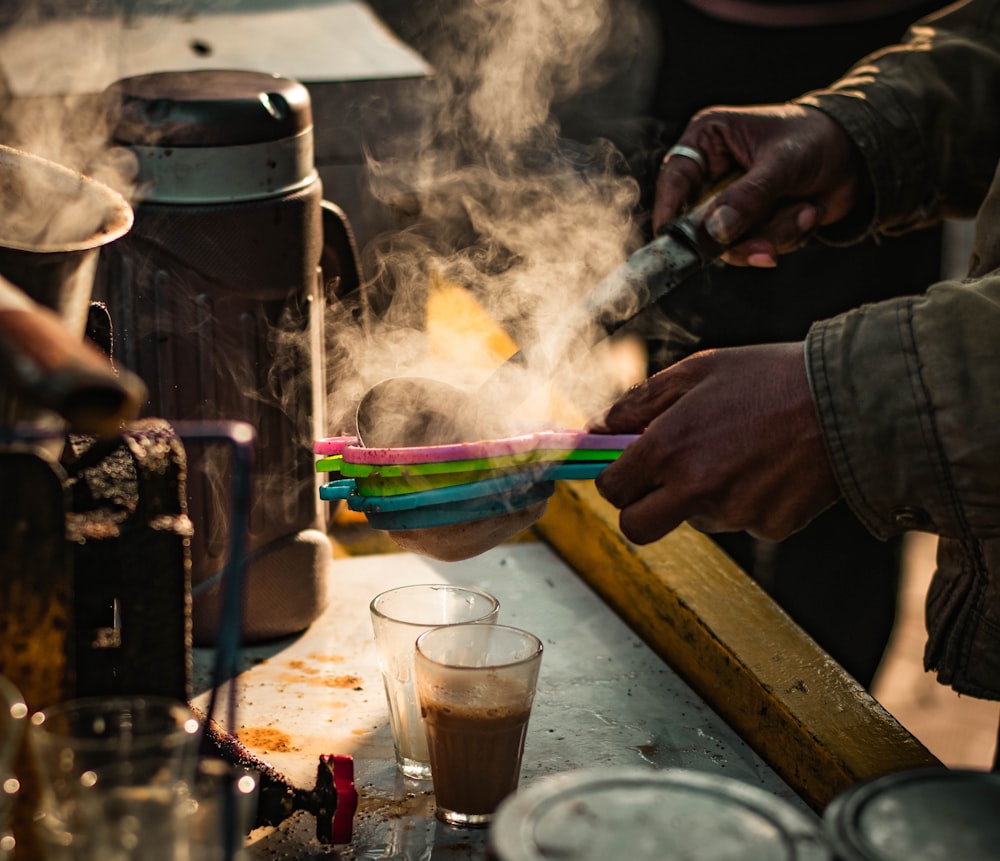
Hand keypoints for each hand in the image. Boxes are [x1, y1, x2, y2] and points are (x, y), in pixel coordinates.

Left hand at [589, 343, 840, 542]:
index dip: (613, 478)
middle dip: (640, 508)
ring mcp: (734, 513)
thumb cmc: (770, 377)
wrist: (850, 401)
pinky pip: (740, 521)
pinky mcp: (769, 528)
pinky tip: (768, 465)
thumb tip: (598, 428)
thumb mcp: (697, 371)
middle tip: (660, 482)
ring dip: (700, 496)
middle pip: (637, 528)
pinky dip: (745, 500)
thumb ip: (639, 402)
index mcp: (669, 447)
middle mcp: (696, 487)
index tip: (624, 469)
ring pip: (693, 520)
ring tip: (737, 451)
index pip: (611, 489)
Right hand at [655, 105, 866, 266]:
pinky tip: (806, 213)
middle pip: (699, 221)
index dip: (670, 211)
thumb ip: (748, 198)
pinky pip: (754, 247)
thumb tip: (715, 231)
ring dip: (772, 236)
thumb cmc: (819, 139)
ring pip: (730, 242)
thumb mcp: (783, 164)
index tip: (671, 239)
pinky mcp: (751, 223)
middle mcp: (714, 172)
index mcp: (709, 140)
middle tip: (766, 249)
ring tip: (804, 212)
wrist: (860, 156)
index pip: (675, 178)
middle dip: (739, 237)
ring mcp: (731, 201)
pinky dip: (784, 237)